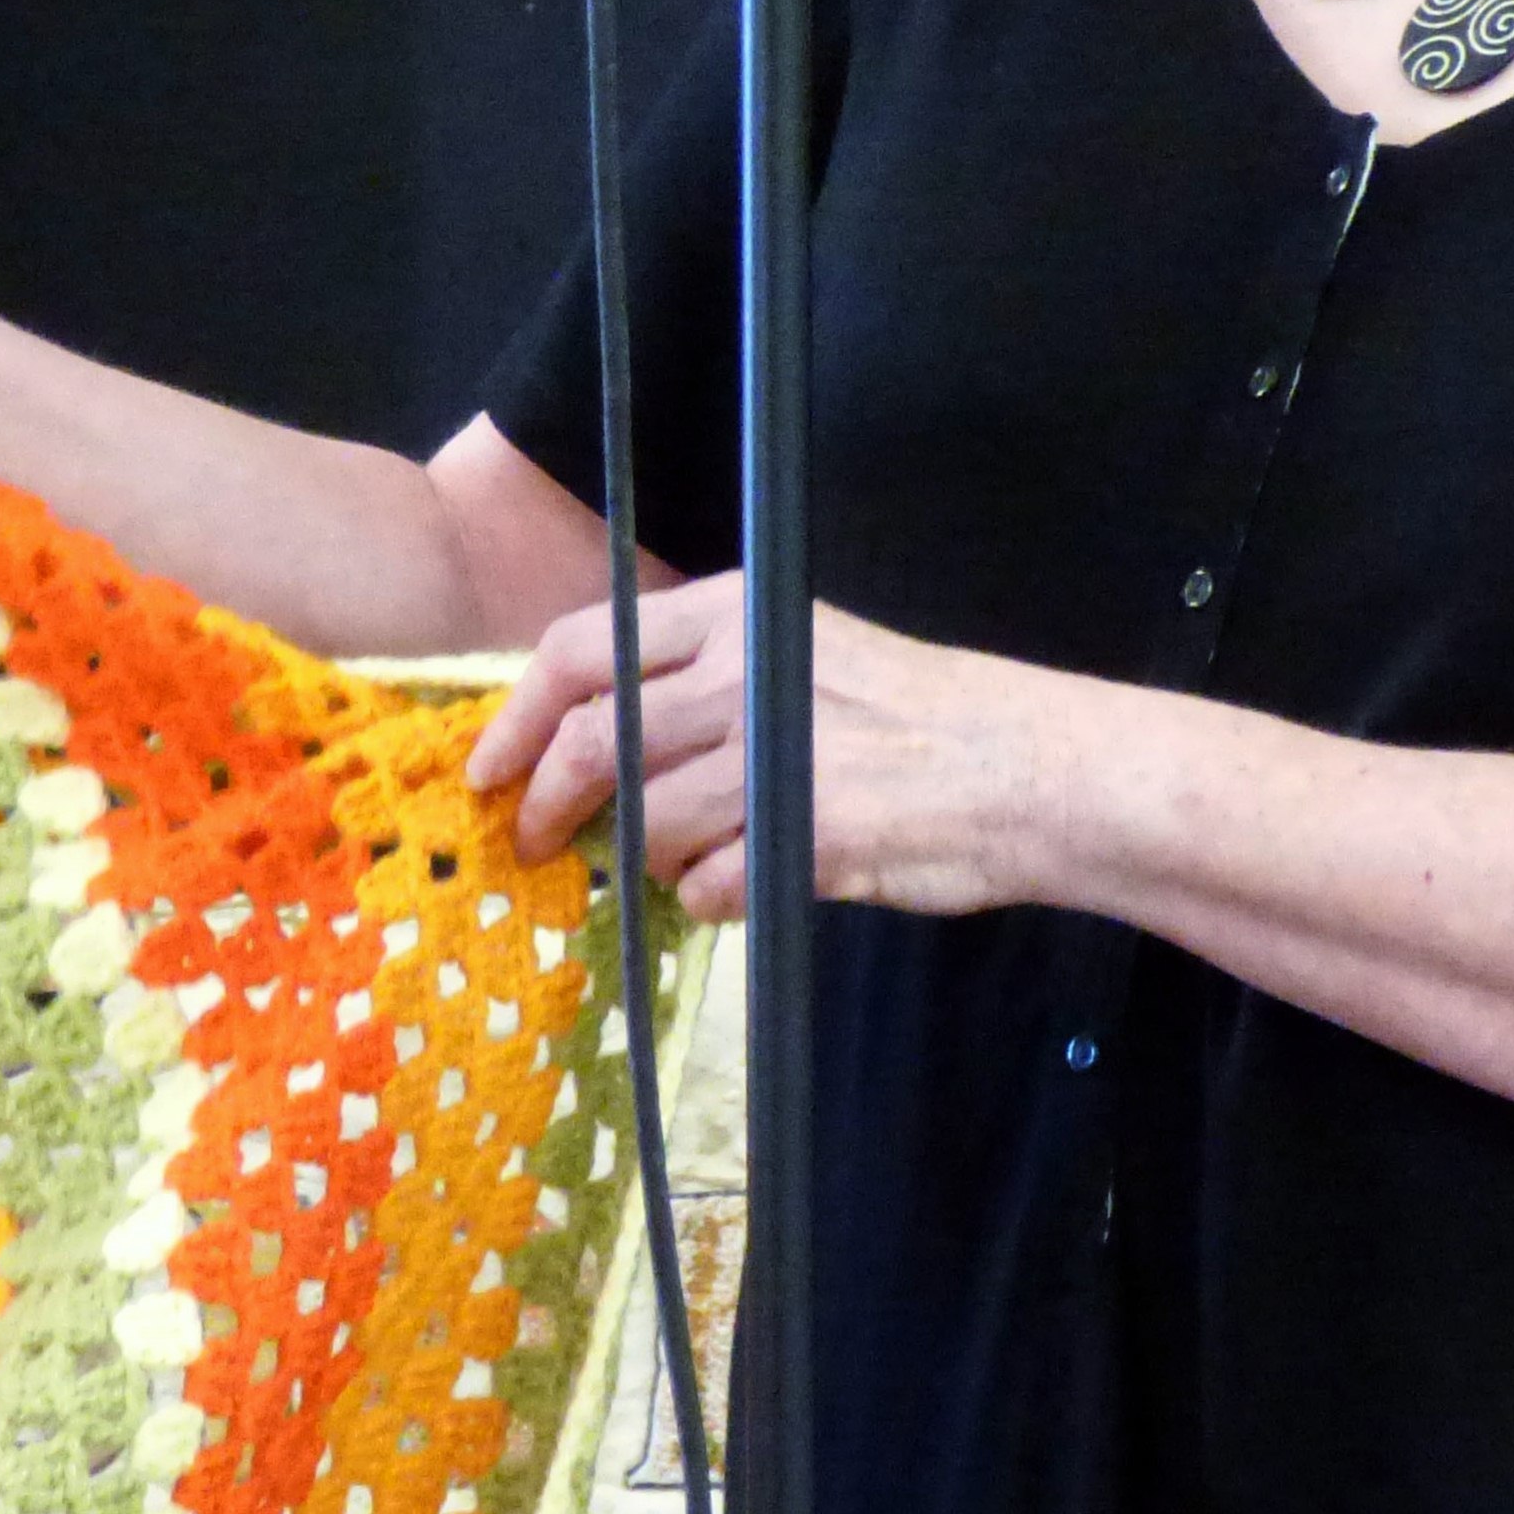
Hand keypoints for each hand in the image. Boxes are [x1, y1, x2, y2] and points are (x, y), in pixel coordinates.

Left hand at [462, 574, 1049, 921]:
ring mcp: (771, 758)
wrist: (1023, 766)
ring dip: (647, 858)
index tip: (490, 766)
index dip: (516, 716)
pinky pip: (707, 886)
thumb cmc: (914, 709)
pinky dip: (711, 896)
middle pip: (594, 744)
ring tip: (681, 861)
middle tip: (534, 840)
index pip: (581, 650)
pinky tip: (743, 884)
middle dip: (546, 803)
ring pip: (646, 826)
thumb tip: (603, 737)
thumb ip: (707, 678)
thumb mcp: (803, 650)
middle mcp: (740, 675)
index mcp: (734, 616)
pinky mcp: (802, 838)